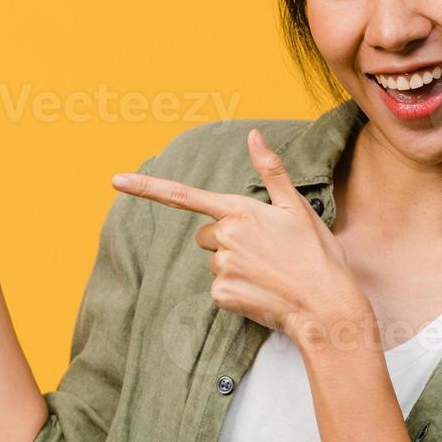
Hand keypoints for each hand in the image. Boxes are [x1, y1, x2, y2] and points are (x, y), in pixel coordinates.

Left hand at [110, 128, 372, 349]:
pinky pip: (219, 289)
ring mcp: (222, 268)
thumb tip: (254, 135)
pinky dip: (237, 291)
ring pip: (215, 262)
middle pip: (207, 236)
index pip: (183, 196)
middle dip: (228, 241)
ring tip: (268, 272)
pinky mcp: (222, 296)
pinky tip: (262, 291)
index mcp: (240, 211)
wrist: (326, 306)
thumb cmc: (316, 255)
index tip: (115, 180)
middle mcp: (225, 237)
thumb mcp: (297, 207)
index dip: (145, 187)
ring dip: (235, 266)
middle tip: (264, 251)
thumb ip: (271, 170)